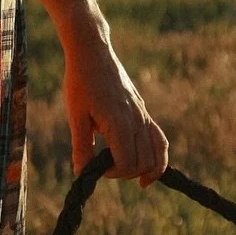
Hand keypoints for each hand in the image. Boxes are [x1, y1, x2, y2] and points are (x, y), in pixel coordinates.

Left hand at [63, 30, 168, 187]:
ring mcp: (143, 115)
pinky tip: (150, 168)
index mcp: (119, 123)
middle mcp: (137, 120)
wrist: (93, 53)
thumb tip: (82, 173)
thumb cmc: (80, 82)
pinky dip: (159, 156)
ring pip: (157, 153)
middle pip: (143, 162)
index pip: (127, 164)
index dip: (114, 174)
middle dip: (126, 173)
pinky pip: (160, 139)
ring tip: (139, 181)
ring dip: (148, 169)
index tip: (97, 169)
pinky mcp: (143, 111)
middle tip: (105, 168)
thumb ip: (81, 146)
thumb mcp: (75, 115)